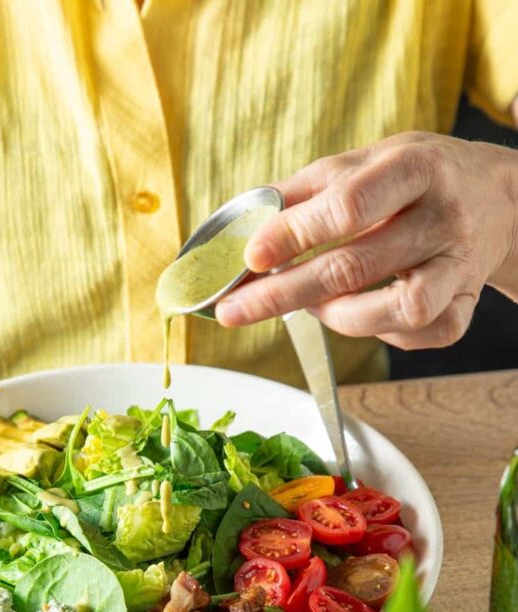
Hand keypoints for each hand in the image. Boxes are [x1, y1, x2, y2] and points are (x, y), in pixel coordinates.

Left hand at [215, 132, 517, 349]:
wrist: (498, 196)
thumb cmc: (418, 178)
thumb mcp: (365, 161)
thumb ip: (305, 190)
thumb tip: (245, 224)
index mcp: (413, 168)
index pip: (347, 205)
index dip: (293, 234)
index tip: (250, 257)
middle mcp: (442, 217)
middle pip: (357, 266)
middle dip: (284, 293)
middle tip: (235, 310)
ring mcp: (458, 264)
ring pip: (400, 310)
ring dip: (339, 317)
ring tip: (310, 306)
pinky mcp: (466, 303)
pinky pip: (422, 334)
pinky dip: (382, 334)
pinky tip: (362, 317)